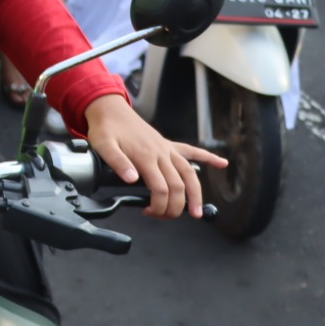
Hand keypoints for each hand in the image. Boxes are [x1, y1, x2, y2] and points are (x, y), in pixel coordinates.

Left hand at [80, 95, 226, 218]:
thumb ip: (117, 162)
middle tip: (167, 217)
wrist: (109, 108)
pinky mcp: (168, 144)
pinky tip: (222, 163)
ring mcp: (167, 149)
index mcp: (145, 156)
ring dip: (196, 193)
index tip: (149, 212)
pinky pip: (192, 151)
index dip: (159, 205)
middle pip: (177, 185)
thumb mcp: (103, 146)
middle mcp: (160, 153)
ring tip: (198, 211)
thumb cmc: (105, 128)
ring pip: (189, 173)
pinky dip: (208, 157)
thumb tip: (131, 179)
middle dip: (176, 206)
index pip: (160, 188)